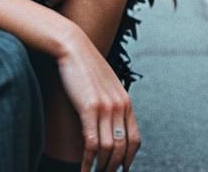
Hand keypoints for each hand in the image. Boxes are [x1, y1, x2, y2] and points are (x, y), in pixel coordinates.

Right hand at [55, 28, 141, 170]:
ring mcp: (106, 107)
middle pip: (123, 148)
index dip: (128, 159)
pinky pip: (92, 143)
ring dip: (101, 168)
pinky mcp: (89, 108)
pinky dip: (88, 162)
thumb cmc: (84, 64)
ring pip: (109, 149)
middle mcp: (120, 106)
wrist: (72, 46)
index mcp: (126, 101)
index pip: (135, 139)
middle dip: (114, 167)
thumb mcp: (104, 84)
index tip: (121, 169)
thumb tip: (106, 120)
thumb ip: (110, 101)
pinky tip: (83, 170)